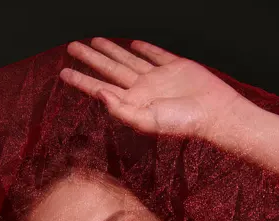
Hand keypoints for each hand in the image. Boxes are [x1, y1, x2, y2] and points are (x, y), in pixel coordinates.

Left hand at [60, 38, 241, 139]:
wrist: (214, 112)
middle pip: (108, 69)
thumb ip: (121, 110)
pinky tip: (131, 44)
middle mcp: (141, 90)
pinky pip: (154, 54)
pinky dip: (143, 48)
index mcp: (132, 103)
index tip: (64, 72)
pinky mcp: (174, 67)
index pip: (100, 89)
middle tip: (72, 46)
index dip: (81, 80)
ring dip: (110, 50)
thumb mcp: (148, 121)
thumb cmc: (183, 122)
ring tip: (94, 41)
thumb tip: (99, 94)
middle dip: (89, 58)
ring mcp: (157, 78)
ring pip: (126, 59)